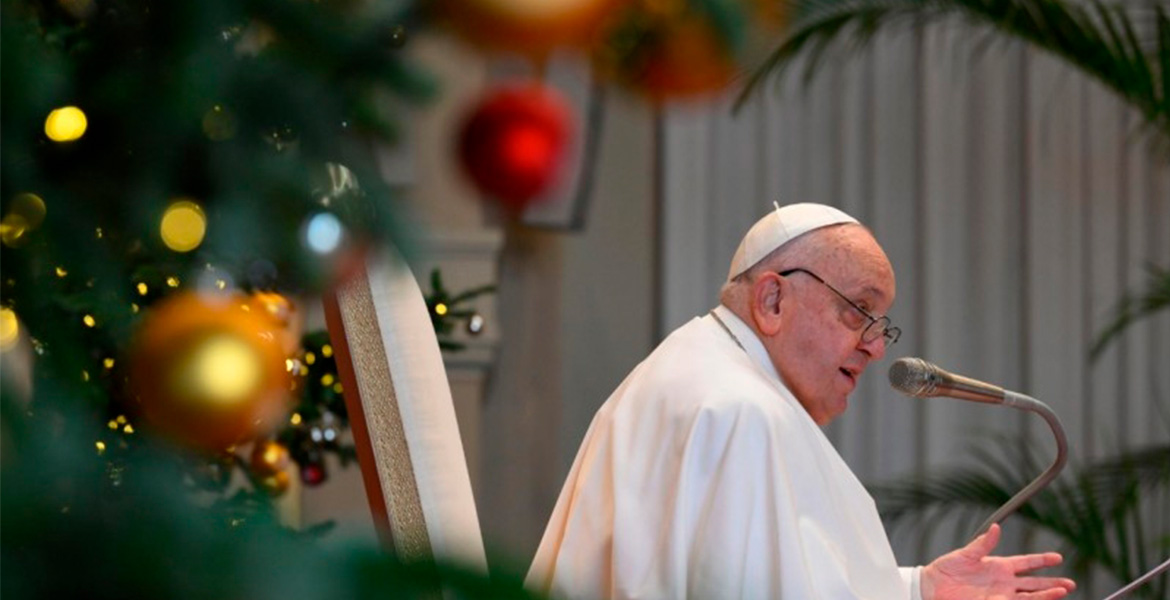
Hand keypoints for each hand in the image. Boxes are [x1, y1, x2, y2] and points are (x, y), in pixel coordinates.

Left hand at [921, 523, 1075, 599]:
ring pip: (1029, 597)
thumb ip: (983, 544)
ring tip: (1062, 593)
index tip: (1058, 558)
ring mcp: (1000, 595)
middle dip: (1052, 584)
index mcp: (999, 566)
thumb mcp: (965, 554)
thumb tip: (995, 528)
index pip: (1026, 563)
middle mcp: (1003, 582)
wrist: (932, 587)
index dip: (1041, 560)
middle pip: (1033, 583)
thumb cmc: (946, 569)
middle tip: (1070, 584)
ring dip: (1045, 596)